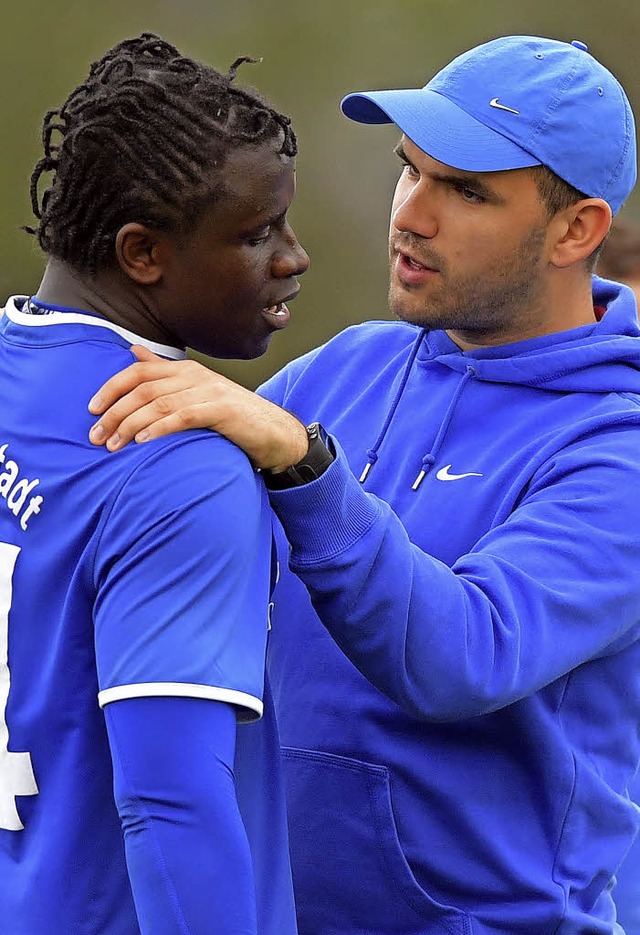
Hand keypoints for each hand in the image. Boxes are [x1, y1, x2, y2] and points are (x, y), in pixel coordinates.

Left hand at [88, 345, 309, 472]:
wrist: (274, 431)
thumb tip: (134, 352)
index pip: (139, 371)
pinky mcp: (222, 410)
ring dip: (129, 425)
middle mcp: (195, 376)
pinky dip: (159, 428)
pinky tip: (142, 442)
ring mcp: (209, 391)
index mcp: (186, 370)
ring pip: (158, 404)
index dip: (111, 388)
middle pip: (143, 388)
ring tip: (112, 445)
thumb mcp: (196, 391)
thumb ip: (164, 373)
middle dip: (114, 412)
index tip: (92, 409)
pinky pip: (182, 417)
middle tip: (95, 436)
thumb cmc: (231, 417)